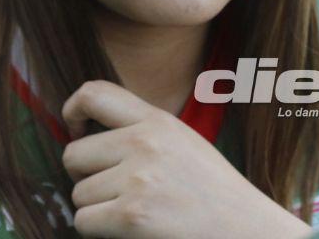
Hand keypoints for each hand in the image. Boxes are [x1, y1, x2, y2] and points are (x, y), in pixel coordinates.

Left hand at [61, 80, 311, 238]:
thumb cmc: (213, 193)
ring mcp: (138, 178)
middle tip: (109, 189)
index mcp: (157, 120)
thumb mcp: (182, 142)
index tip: (75, 130)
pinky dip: (99, 230)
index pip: (93, 93)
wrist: (247, 230)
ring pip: (78, 193)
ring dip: (96, 208)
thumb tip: (83, 132)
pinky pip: (83, 221)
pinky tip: (128, 229)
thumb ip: (141, 130)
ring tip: (134, 210)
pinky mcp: (132, 214)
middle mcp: (144, 142)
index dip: (71, 110)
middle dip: (84, 176)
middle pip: (73, 153)